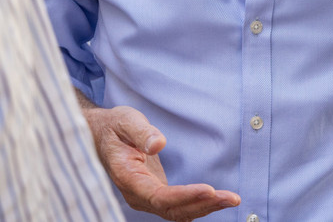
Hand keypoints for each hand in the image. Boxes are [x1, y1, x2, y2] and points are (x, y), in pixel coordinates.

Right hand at [81, 104, 240, 220]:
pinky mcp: (155, 194)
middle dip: (203, 205)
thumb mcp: (125, 120)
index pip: (159, 196)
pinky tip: (217, 200)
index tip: (209, 189)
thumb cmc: (114, 126)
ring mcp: (146, 197)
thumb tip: (158, 143)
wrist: (101, 135)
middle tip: (231, 197)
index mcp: (128, 178)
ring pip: (178, 212)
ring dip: (205, 207)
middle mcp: (137, 194)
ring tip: (231, 199)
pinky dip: (199, 205)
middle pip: (173, 210)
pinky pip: (178, 207)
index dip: (185, 196)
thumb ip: (141, 132)